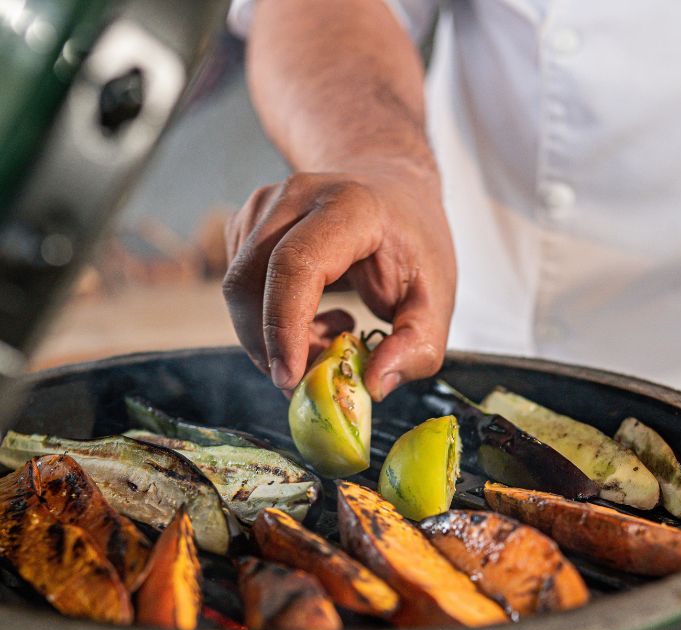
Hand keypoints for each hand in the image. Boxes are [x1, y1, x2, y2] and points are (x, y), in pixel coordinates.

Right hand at [223, 165, 455, 398]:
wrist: (393, 191)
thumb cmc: (414, 245)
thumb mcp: (438, 300)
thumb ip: (418, 348)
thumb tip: (373, 386)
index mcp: (349, 206)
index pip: (294, 265)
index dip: (283, 326)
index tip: (290, 379)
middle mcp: (296, 197)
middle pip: (250, 282)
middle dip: (271, 347)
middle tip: (312, 382)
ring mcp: (264, 207)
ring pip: (241, 292)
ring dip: (274, 338)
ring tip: (331, 340)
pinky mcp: (247, 226)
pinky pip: (243, 290)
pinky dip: (271, 324)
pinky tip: (317, 320)